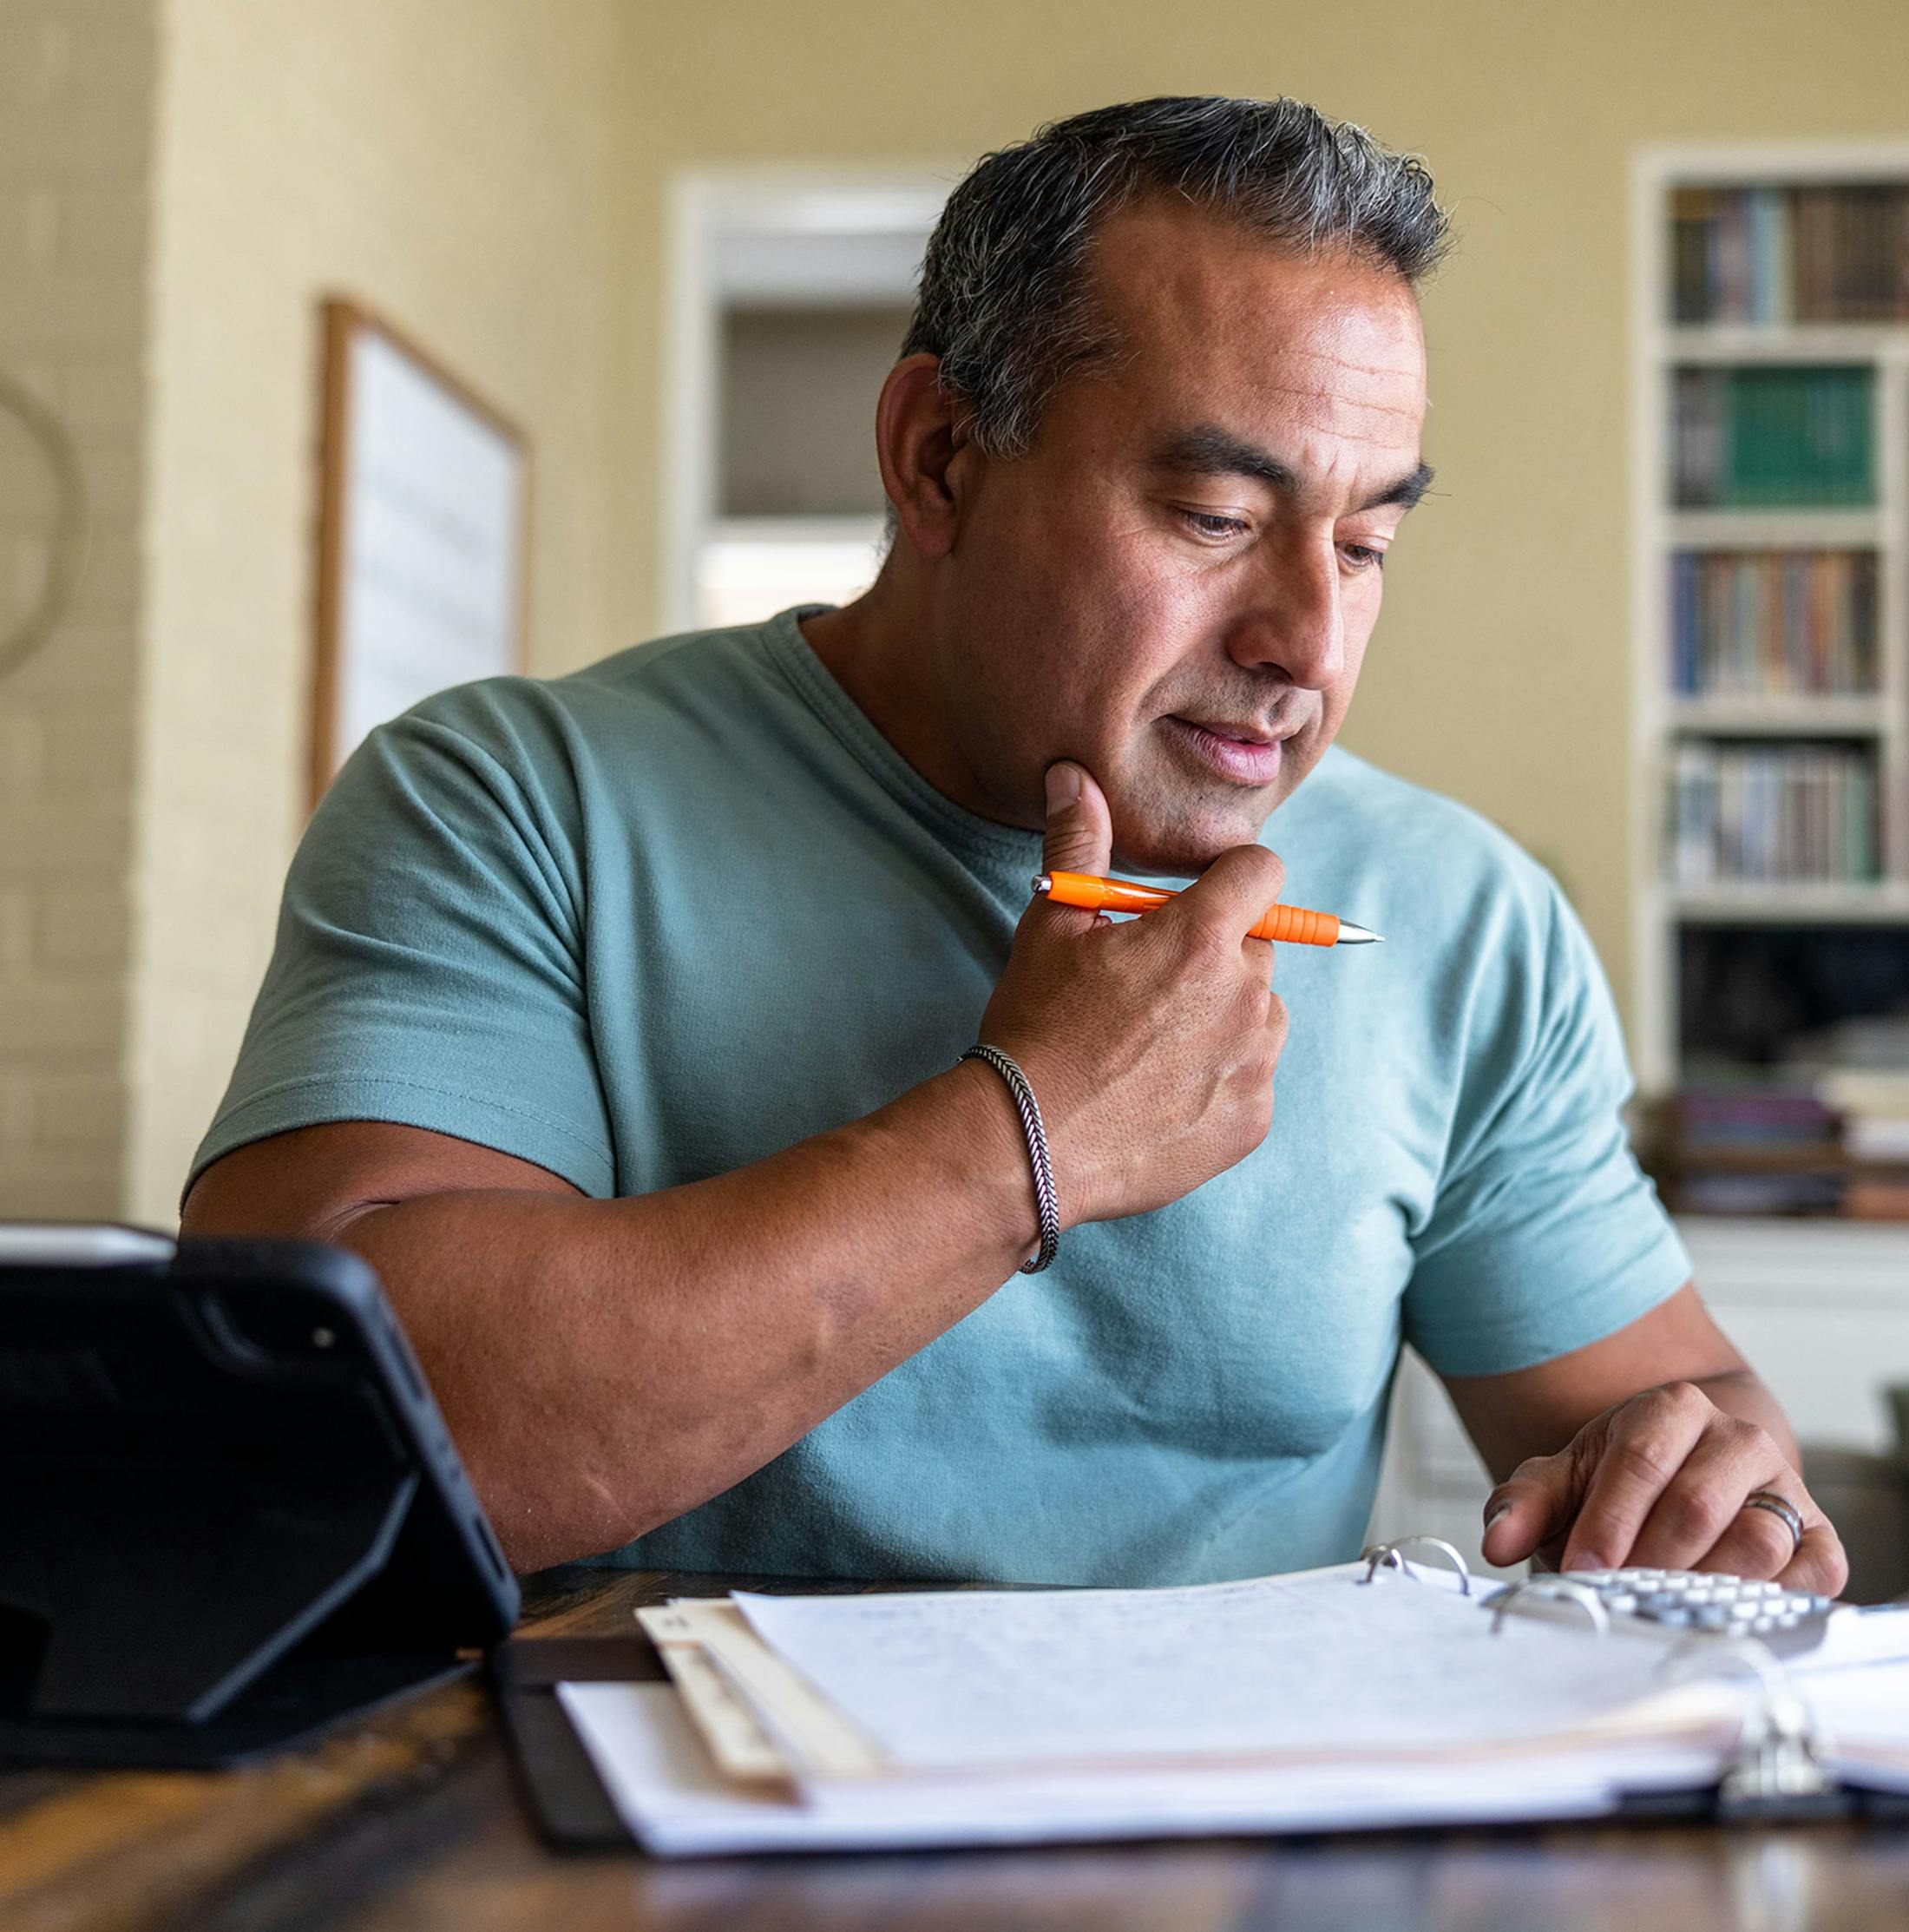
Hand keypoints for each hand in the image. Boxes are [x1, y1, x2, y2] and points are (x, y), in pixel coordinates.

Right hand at [973, 760, 1287, 1226]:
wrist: (1026, 1144)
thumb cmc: (1035, 1027)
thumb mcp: (1050, 927)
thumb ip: (1079, 844)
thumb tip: (1075, 777)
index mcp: (1200, 938)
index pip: (1262, 873)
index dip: (1230, 879)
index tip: (1196, 901)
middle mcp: (1244, 996)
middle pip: (1258, 946)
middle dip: (1215, 955)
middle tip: (1149, 987)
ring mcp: (1254, 1063)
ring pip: (1261, 1014)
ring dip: (1224, 1017)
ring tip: (1151, 1045)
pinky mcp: (1253, 1120)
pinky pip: (1252, 1078)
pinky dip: (1220, 1079)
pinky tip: (1160, 1093)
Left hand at [1481, 1381, 1847, 1593]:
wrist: (1690, 1476)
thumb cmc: (1621, 1483)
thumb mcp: (1564, 1481)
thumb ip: (1524, 1505)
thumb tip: (1497, 1543)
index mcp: (1672, 1409)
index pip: (1641, 1461)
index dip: (1608, 1523)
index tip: (1581, 1571)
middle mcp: (1737, 1440)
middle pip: (1697, 1506)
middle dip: (1648, 1562)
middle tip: (1616, 1599)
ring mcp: (1785, 1487)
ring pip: (1758, 1542)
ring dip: (1704, 1588)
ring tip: (1664, 1613)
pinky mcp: (1818, 1537)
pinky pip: (1813, 1574)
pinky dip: (1773, 1602)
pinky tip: (1726, 1618)